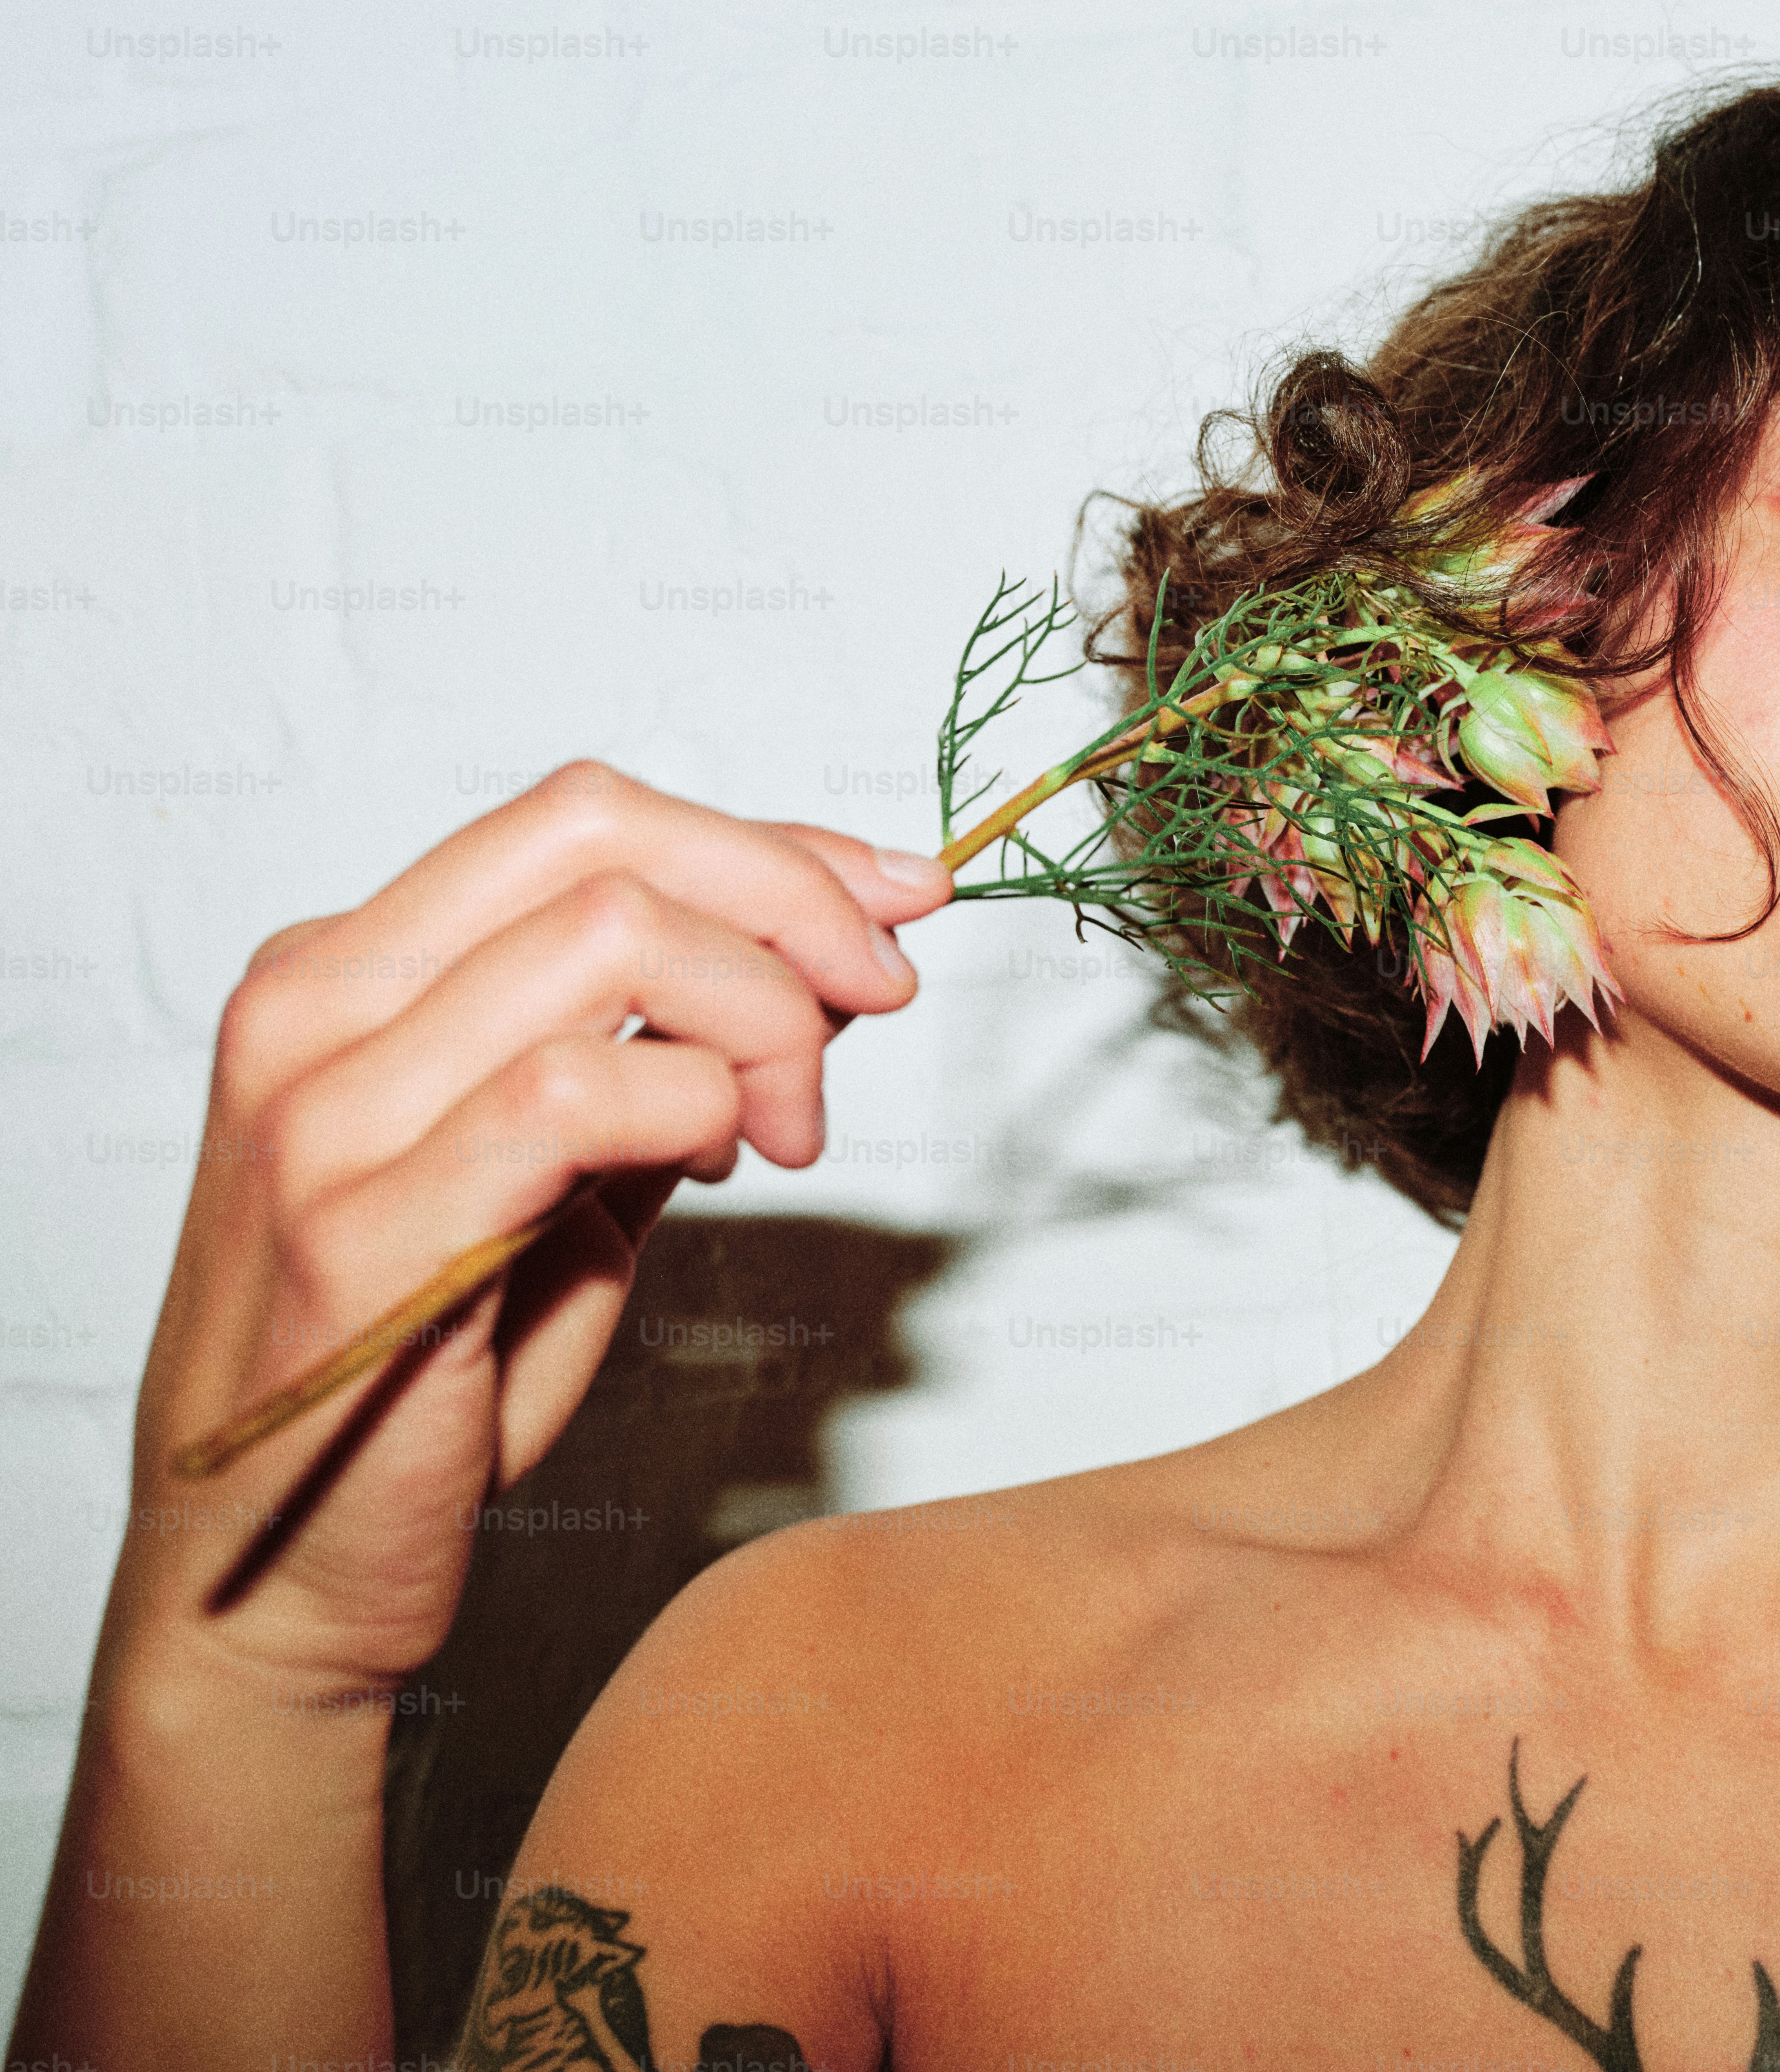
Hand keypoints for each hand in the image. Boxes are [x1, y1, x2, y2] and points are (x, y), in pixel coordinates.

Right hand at [103, 760, 953, 1693]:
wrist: (278, 1568)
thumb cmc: (423, 1372)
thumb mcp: (559, 1169)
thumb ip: (655, 1050)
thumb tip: (820, 953)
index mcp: (344, 971)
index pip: (582, 819)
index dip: (769, 846)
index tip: (892, 898)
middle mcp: (315, 1010)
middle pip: (603, 840)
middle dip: (792, 900)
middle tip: (878, 996)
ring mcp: (325, 1114)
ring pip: (610, 936)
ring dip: (762, 1014)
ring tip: (788, 1124)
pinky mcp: (367, 1227)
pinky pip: (580, 1091)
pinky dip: (695, 1103)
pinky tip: (722, 1163)